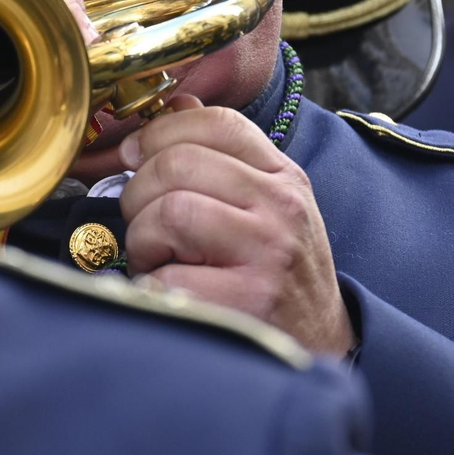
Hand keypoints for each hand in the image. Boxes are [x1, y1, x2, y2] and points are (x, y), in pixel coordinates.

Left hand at [119, 96, 355, 355]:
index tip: (133, 156)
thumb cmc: (277, 276)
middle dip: (139, 194)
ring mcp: (267, 255)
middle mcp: (281, 209)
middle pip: (177, 164)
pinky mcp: (246, 303)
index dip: (159, 131)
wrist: (320, 349)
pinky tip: (172, 294)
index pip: (216, 123)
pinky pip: (164, 276)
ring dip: (143, 240)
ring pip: (167, 213)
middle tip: (145, 223)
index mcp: (283, 178)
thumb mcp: (265, 208)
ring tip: (160, 260)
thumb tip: (176, 104)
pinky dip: (151, 287)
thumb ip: (223, 158)